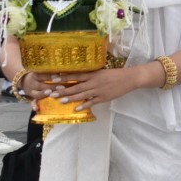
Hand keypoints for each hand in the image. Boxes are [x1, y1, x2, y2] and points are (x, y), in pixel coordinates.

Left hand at [28, 64, 153, 113]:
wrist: (129, 78)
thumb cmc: (115, 74)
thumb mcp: (101, 72)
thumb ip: (90, 76)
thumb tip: (78, 78)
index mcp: (93, 74)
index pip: (75, 76)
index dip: (64, 78)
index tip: (53, 79)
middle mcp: (93, 82)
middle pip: (75, 86)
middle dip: (63, 90)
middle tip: (52, 93)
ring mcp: (98, 90)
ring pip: (81, 95)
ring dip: (70, 98)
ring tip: (60, 101)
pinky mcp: (104, 98)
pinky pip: (92, 102)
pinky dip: (84, 105)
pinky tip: (77, 108)